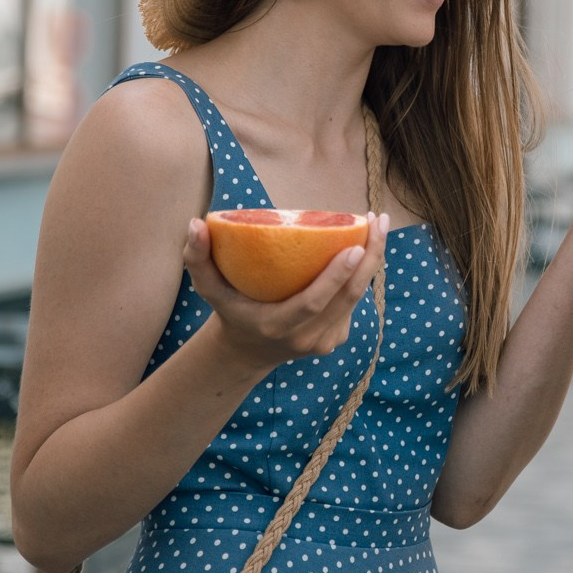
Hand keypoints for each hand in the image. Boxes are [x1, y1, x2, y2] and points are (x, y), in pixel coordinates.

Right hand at [181, 213, 389, 374]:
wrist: (247, 351)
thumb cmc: (228, 309)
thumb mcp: (208, 287)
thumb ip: (197, 258)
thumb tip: (195, 222)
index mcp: (277, 326)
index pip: (313, 303)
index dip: (336, 277)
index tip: (354, 247)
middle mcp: (305, 339)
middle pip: (348, 298)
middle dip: (370, 258)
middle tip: (377, 221)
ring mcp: (324, 342)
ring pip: (357, 299)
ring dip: (373, 261)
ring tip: (377, 225)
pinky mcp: (336, 338)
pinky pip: (354, 303)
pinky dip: (363, 274)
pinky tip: (367, 246)